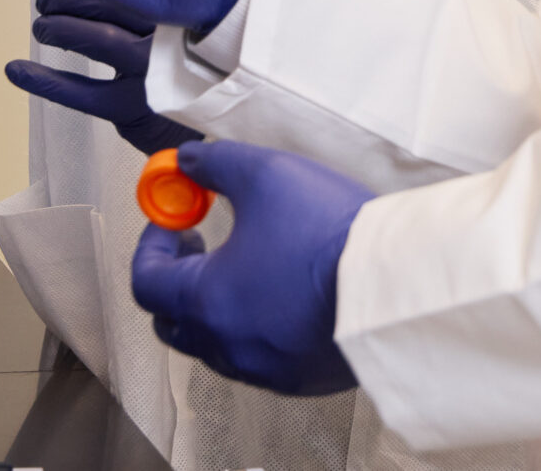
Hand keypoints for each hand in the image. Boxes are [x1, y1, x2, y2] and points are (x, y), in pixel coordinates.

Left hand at [6, 0, 198, 154]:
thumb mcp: (167, 23)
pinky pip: (80, 92)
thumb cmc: (180, 67)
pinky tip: (18, 71)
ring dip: (56, 28)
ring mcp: (150, 72)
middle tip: (46, 1)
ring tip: (42, 28)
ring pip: (95, 39)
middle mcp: (167, 34)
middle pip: (104, 0)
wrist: (203, 128)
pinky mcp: (131, 107)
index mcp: (176, 4)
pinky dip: (44, 80)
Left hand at [129, 140, 368, 395]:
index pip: (146, 282)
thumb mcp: (266, 174)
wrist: (394, 282)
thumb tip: (187, 160)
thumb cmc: (327, 232)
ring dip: (215, 305)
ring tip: (248, 266)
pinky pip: (257, 358)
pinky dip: (254, 328)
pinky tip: (283, 295)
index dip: (152, 244)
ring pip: (215, 343)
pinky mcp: (298, 379)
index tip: (173, 220)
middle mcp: (226, 345)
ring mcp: (262, 369)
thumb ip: (215, 163)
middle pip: (172, 321)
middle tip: (201, 244)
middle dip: (177, 279)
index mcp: (205, 301)